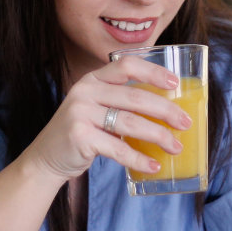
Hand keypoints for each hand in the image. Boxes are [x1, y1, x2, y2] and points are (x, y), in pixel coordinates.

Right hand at [19, 56, 190, 182]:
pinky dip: (139, 159)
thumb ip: (121, 103)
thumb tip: (168, 111)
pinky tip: (153, 165)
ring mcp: (81, 113)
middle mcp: (85, 91)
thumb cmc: (81, 133)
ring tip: (176, 147)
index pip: (126, 65)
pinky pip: (118, 148)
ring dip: (158, 136)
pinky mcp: (80, 137)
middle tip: (185, 123)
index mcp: (93, 79)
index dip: (153, 71)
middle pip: (135, 97)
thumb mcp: (96, 108)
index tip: (176, 83)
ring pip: (130, 122)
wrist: (46, 158)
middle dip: (165, 110)